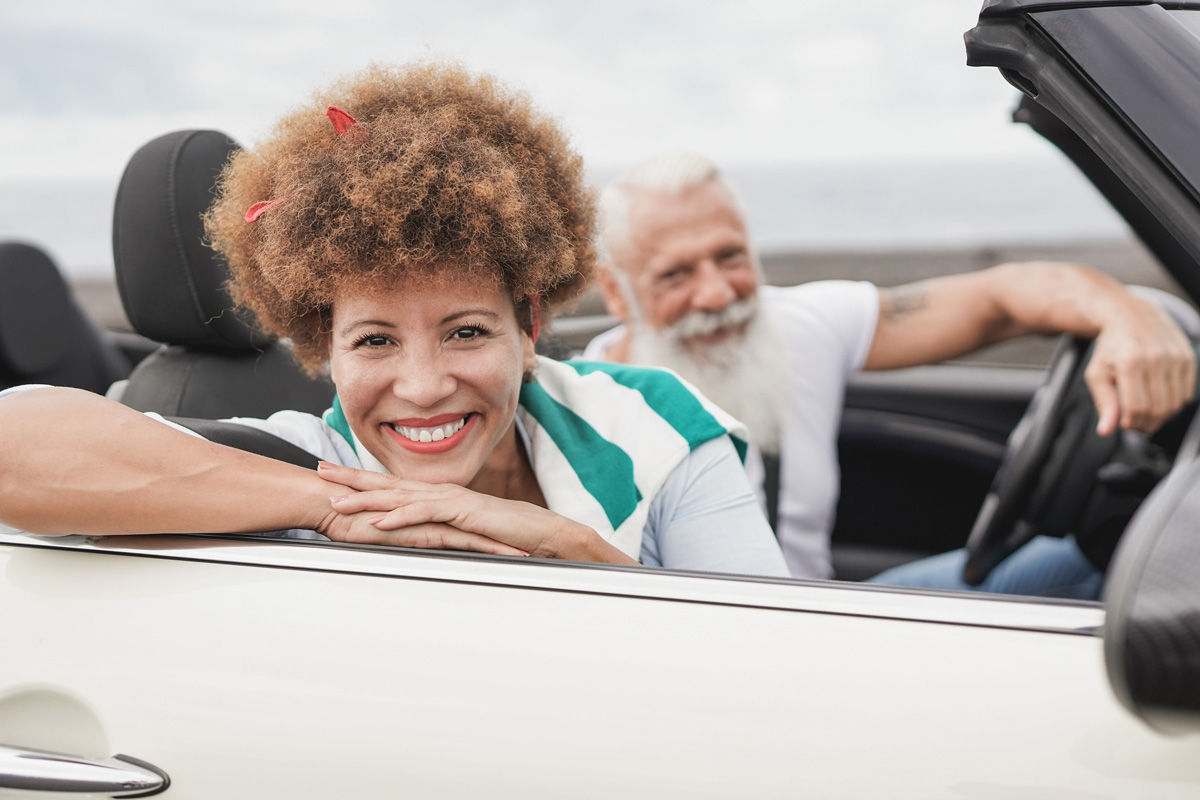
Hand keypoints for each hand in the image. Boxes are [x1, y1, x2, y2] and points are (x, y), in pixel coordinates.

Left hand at [316, 462, 635, 563]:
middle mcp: (438, 492)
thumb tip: (413, 538)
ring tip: (337, 499)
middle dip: (351, 475)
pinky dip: (399, 519)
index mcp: (436, 496)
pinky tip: (378, 523)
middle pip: (387, 482)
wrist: (541, 533)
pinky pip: (424, 515)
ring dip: (366, 497)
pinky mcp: (461, 514)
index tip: (330, 473)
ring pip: (399, 497)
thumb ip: (438, 530)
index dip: (360, 477)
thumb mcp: (463, 533)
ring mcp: (449, 500)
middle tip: (319, 471)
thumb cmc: (505, 534)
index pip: (390, 485)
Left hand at [1086, 295, 1196, 434]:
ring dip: (1160, 417)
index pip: (1137, 408)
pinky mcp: (1188, 358)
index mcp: (1130, 362)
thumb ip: (1104, 402)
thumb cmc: (1111, 348)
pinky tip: (1158, 400)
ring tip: (1145, 414)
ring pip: (1174, 404)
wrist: (1132, 316)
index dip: (1131, 424)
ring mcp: (1175, 357)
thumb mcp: (1097, 373)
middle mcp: (1156, 358)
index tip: (1125, 425)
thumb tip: (1106, 431)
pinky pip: (1186, 394)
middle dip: (1146, 424)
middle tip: (1135, 424)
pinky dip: (1173, 404)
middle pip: (1158, 409)